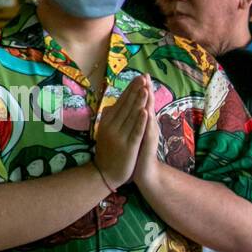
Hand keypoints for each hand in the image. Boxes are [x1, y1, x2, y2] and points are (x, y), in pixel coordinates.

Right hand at [93, 73, 148, 187]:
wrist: (105, 174)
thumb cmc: (108, 152)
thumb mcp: (105, 133)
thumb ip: (109, 119)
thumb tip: (110, 106)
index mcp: (107, 122)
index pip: (120, 102)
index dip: (130, 89)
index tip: (138, 78)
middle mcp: (111, 126)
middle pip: (125, 105)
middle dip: (135, 91)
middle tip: (143, 77)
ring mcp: (119, 136)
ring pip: (131, 116)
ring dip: (138, 102)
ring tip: (145, 89)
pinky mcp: (128, 146)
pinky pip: (135, 131)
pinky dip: (140, 121)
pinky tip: (145, 111)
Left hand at [132, 78, 161, 189]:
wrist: (144, 172)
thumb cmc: (137, 153)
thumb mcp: (133, 134)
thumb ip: (132, 121)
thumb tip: (127, 108)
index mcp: (143, 123)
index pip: (143, 103)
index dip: (141, 90)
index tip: (140, 76)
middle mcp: (149, 126)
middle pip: (147, 105)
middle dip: (146, 90)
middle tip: (145, 76)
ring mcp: (150, 134)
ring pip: (148, 115)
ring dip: (147, 101)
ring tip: (147, 87)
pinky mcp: (147, 144)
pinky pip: (146, 130)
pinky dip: (146, 121)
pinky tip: (146, 111)